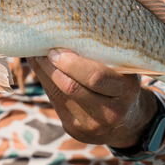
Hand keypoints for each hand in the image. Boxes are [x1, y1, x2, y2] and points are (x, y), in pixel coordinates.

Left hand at [27, 50, 157, 148]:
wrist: (128, 124)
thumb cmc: (123, 87)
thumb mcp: (124, 72)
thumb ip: (104, 58)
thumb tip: (67, 35)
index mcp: (126, 92)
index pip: (95, 77)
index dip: (71, 63)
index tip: (56, 48)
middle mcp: (109, 113)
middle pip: (72, 87)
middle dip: (52, 66)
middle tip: (42, 49)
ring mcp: (91, 125)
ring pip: (58, 95)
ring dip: (43, 73)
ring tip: (36, 55)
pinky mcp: (74, 130)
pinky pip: (54, 102)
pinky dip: (45, 83)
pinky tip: (40, 69)